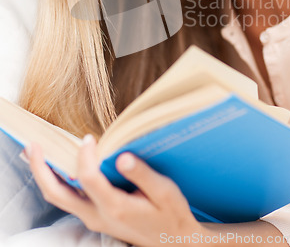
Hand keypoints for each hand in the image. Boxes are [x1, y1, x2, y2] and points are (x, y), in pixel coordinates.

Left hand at [27, 136, 203, 245]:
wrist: (172, 242)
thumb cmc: (171, 214)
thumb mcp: (164, 192)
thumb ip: (142, 174)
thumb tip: (122, 156)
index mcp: (116, 206)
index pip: (89, 178)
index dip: (85, 155)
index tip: (89, 138)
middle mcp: (98, 215)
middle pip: (58, 193)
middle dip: (41, 168)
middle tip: (33, 145)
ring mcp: (94, 218)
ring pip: (58, 198)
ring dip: (45, 175)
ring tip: (37, 152)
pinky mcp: (95, 217)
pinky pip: (68, 199)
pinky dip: (57, 181)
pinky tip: (59, 165)